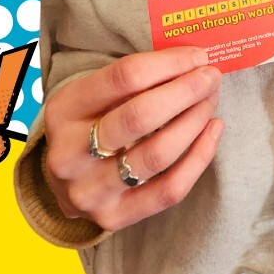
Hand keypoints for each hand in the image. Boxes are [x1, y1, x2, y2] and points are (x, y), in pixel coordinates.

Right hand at [40, 47, 223, 229]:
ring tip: (210, 101)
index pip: (124, 77)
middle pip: (139, 117)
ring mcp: (91, 191)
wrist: (60, 184)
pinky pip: (169, 190)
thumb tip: (192, 61)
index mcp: (63, 111)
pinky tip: (213, 130)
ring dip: (195, 121)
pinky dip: (200, 157)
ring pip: (157, 154)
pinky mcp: (115, 217)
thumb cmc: (87, 125)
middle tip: (211, 76)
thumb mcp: (91, 95)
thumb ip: (131, 80)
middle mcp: (70, 154)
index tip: (197, 56)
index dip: (169, 63)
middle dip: (185, 91)